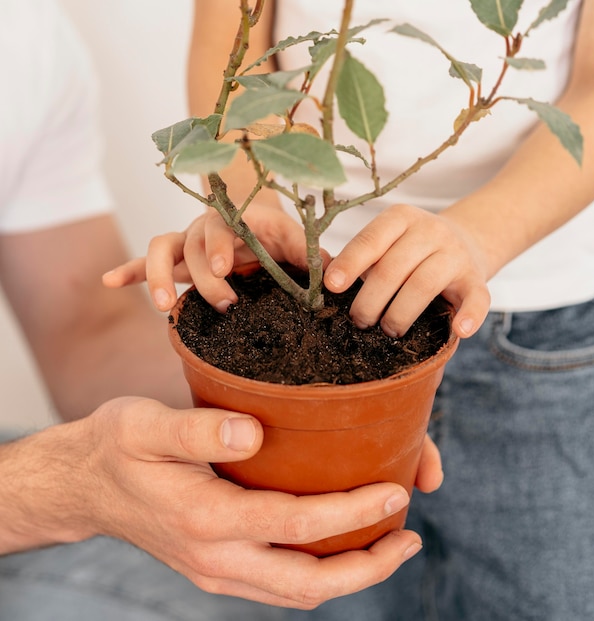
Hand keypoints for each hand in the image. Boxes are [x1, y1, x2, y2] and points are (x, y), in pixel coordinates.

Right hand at [1, 397, 426, 608]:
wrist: (86, 483)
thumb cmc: (117, 447)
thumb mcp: (145, 425)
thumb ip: (197, 430)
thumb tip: (253, 432)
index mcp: (205, 520)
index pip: (298, 527)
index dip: (353, 513)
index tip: (395, 492)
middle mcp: (216, 558)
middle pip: (307, 583)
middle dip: (368, 567)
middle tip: (409, 537)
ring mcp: (216, 570)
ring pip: (296, 592)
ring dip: (349, 575)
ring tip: (389, 543)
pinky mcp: (216, 566)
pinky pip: (279, 584)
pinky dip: (319, 571)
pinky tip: (338, 543)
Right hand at [104, 207, 329, 313]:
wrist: (259, 224)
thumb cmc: (280, 236)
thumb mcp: (297, 243)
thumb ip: (314, 256)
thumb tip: (337, 277)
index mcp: (235, 218)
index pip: (219, 225)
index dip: (218, 246)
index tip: (226, 271)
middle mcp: (205, 228)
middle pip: (190, 246)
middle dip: (202, 277)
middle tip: (223, 304)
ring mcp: (186, 242)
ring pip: (159, 248)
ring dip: (155, 276)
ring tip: (164, 306)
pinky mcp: (174, 260)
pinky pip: (143, 261)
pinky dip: (128, 271)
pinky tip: (109, 281)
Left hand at [323, 203, 490, 338]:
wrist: (467, 240)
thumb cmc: (410, 250)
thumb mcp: (388, 243)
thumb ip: (364, 258)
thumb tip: (330, 285)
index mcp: (400, 218)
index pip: (370, 240)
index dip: (350, 264)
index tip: (332, 286)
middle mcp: (430, 231)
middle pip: (393, 269)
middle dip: (369, 301)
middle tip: (358, 321)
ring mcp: (455, 254)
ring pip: (423, 285)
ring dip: (400, 314)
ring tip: (388, 331)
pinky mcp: (476, 279)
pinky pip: (477, 298)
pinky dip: (469, 315)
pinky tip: (459, 331)